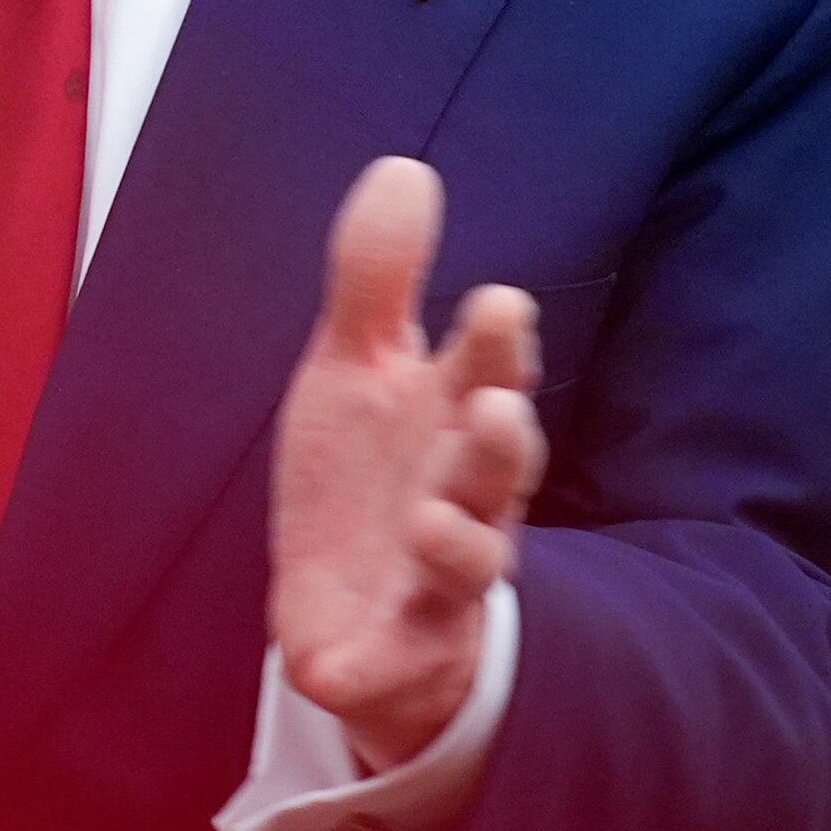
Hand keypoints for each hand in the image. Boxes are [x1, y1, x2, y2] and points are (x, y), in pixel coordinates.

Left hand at [269, 157, 545, 772]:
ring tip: (431, 517)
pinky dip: (371, 662)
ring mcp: (435, 582)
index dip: (496, 346)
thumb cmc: (369, 478)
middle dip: (498, 438)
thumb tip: (405, 168)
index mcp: (452, 422)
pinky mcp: (396, 652)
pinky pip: (393, 660)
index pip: (487, 374)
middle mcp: (462, 499)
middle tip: (492, 404)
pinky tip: (332, 660)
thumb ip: (379, 280)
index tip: (498, 302)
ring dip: (457, 540)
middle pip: (495, 468)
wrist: (353, 615)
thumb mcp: (358, 370)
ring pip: (466, 561)